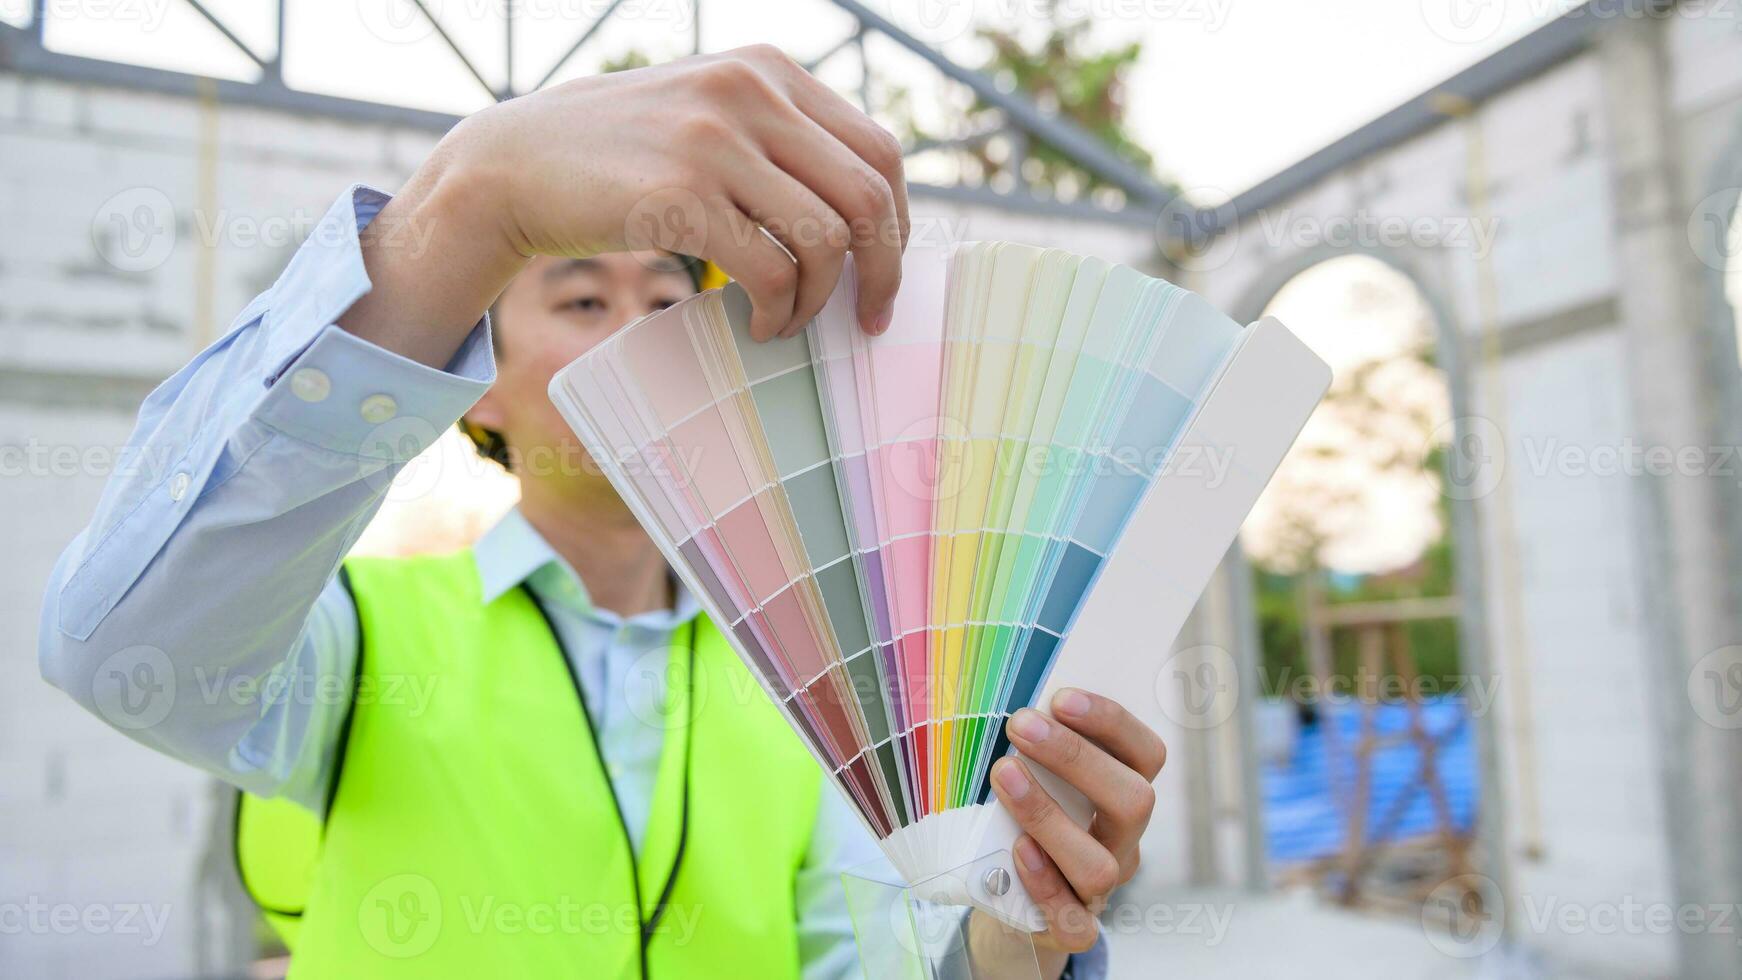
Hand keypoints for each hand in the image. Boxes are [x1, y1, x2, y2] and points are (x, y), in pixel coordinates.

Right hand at [342, 45, 909, 365]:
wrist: (512, 163)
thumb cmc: (620, 157)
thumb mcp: (708, 115)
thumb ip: (776, 141)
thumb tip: (864, 219)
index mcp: (771, 70)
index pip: (880, 151)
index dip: (898, 226)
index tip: (883, 275)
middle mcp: (752, 92)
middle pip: (869, 196)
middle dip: (882, 273)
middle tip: (866, 320)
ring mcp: (715, 140)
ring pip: (826, 239)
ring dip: (819, 301)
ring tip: (788, 323)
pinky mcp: (680, 193)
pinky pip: (771, 269)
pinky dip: (778, 312)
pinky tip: (758, 325)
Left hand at [971, 689, 1166, 976]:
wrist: (1007, 896)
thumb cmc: (1021, 817)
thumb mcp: (1035, 776)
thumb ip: (1034, 745)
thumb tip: (999, 692)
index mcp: (1123, 792)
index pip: (1146, 753)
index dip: (1112, 723)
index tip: (1060, 697)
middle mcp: (1122, 839)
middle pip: (1135, 801)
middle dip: (1076, 758)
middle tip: (1020, 724)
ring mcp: (1101, 888)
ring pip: (1101, 864)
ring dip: (1049, 816)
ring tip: (1004, 776)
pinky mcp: (1073, 926)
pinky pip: (1074, 920)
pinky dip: (1045, 884)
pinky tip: (1016, 851)